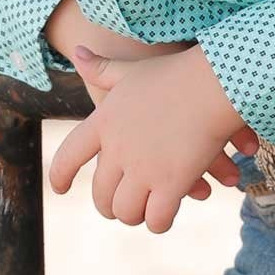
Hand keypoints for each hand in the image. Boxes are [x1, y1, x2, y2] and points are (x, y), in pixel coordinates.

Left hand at [48, 45, 259, 233]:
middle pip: (101, 194)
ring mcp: (143, 170)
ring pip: (126, 211)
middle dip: (108, 206)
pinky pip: (157, 218)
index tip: (60, 189)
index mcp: (104, 123)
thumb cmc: (176, 73)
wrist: (214, 84)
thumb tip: (78, 52)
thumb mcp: (132, 70)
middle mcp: (117, 150)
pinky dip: (159, 223)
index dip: (60, 175)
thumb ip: (102, 68)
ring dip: (134, 216)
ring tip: (141, 215)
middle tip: (116, 210)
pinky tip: (164, 219)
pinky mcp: (170, 185)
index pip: (69, 156)